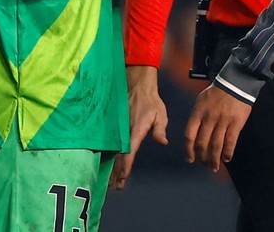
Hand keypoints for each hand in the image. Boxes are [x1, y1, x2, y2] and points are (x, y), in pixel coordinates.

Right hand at [109, 66, 167, 189]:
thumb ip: (160, 129)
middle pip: (119, 156)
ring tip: (111, 182)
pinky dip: (111, 157)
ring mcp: (119, 131)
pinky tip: (111, 167)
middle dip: (117, 172)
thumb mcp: (160, 114)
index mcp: (135, 130)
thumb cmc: (151, 102)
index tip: (123, 177)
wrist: (138, 86)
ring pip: (114, 152)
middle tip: (117, 187)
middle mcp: (124, 132)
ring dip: (113, 167)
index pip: (129, 151)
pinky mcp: (117, 129)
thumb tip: (163, 142)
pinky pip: (113, 146)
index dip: (126, 165)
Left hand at [185, 84, 252, 172]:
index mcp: (198, 112)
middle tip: (204, 164)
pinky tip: (226, 158)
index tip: (190, 159)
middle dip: (202, 157)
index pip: (189, 135)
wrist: (236, 82)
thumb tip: (193, 135)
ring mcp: (223, 121)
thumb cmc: (218, 92)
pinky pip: (230, 142)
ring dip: (214, 159)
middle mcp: (209, 118)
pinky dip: (227, 152)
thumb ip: (197, 117)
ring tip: (213, 166)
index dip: (188, 150)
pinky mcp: (236, 123)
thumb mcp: (201, 100)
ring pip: (216, 145)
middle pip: (202, 143)